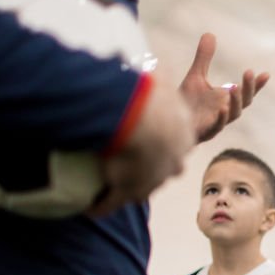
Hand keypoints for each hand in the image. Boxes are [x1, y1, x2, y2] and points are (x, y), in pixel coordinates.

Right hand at [91, 69, 194, 216]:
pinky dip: (101, 206)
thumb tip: (156, 66)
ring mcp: (153, 180)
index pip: (176, 145)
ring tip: (107, 190)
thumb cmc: (149, 95)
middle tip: (129, 168)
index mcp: (184, 137)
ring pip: (139, 189)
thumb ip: (159, 78)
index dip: (162, 145)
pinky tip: (89, 208)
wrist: (140, 119)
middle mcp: (173, 162)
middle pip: (163, 171)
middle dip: (149, 170)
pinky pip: (112, 202)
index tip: (148, 144)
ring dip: (124, 190)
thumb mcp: (160, 82)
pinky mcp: (130, 191)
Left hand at [179, 32, 268, 142]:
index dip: (256, 84)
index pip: (246, 92)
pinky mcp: (205, 132)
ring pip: (233, 115)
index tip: (266, 74)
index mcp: (226, 100)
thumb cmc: (186, 103)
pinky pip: (216, 127)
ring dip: (236, 102)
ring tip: (234, 87)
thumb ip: (204, 58)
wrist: (170, 123)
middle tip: (248, 72)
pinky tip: (221, 109)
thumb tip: (210, 34)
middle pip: (244, 102)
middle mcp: (225, 112)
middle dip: (248, 88)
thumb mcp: (196, 76)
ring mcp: (216, 123)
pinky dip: (220, 119)